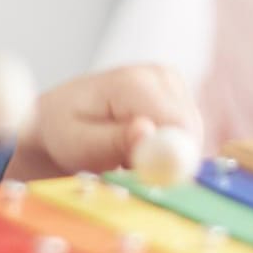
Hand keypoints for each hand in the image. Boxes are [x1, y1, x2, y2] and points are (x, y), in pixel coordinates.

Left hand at [6, 64, 203, 179]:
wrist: (60, 118)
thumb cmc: (65, 132)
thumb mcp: (80, 143)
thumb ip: (115, 140)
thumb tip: (147, 131)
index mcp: (133, 81)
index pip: (177, 123)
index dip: (172, 158)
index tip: (148, 177)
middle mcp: (160, 75)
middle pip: (190, 129)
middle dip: (168, 159)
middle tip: (129, 169)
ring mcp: (172, 83)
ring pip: (191, 134)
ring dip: (165, 155)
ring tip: (128, 156)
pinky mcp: (178, 96)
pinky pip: (188, 133)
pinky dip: (167, 149)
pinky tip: (140, 148)